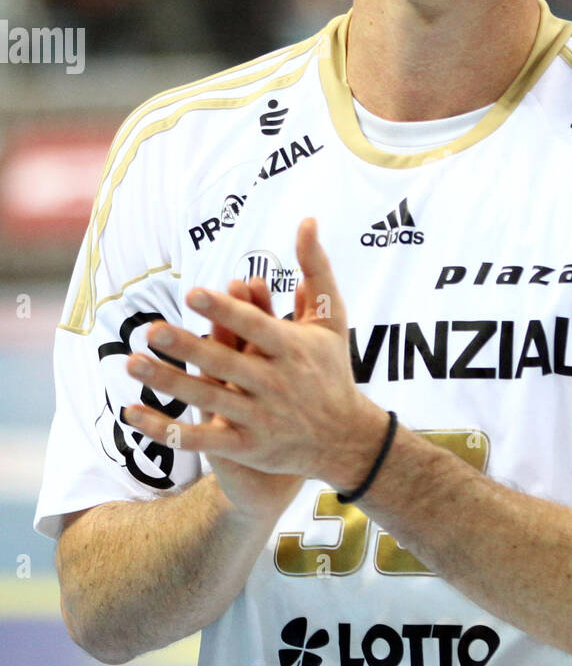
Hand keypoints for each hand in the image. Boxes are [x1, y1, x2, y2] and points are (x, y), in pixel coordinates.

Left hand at [123, 218, 387, 489]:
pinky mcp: (246, 446)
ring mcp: (259, 417)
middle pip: (226, 363)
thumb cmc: (332, 369)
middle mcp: (275, 384)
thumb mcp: (331, 320)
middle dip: (187, 348)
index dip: (225, 311)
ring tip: (132, 362)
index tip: (193, 294)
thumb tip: (307, 220)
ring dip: (168, 383)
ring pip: (207, 399)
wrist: (345, 439)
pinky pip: (200, 439)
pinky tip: (133, 413)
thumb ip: (316, 269)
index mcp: (292, 350)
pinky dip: (165, 430)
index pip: (255, 327)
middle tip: (152, 330)